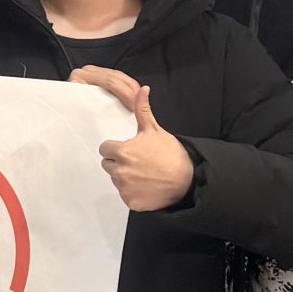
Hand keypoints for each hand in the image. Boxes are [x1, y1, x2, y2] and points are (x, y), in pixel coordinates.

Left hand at [75, 67, 194, 212]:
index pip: (105, 149)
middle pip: (108, 165)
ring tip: (144, 173)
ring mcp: (125, 189)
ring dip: (125, 177)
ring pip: (116, 180)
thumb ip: (142, 110)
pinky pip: (125, 195)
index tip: (130, 150)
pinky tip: (147, 186)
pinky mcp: (131, 202)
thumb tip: (142, 89)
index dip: (116, 148)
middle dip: (118, 162)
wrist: (187, 179)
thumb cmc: (170, 152)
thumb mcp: (154, 129)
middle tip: (138, 161)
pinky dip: (133, 192)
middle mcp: (120, 172)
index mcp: (122, 152)